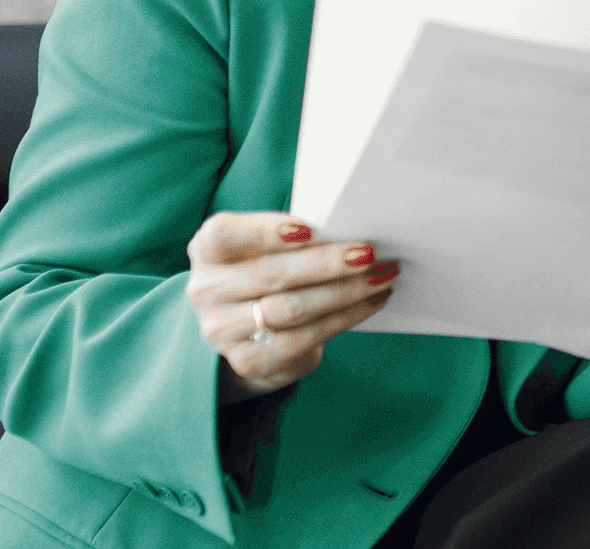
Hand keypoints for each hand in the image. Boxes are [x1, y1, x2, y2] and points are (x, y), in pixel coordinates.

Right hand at [184, 211, 398, 402]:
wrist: (245, 331)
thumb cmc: (265, 270)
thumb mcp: (263, 248)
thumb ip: (290, 237)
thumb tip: (349, 229)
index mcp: (208, 250)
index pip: (226, 234)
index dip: (265, 231)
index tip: (309, 229)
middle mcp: (207, 289)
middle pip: (272, 275)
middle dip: (327, 263)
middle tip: (369, 253)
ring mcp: (223, 329)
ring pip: (293, 309)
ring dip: (345, 292)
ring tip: (381, 277)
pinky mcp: (248, 360)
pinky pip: (305, 338)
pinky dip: (345, 317)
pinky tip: (371, 302)